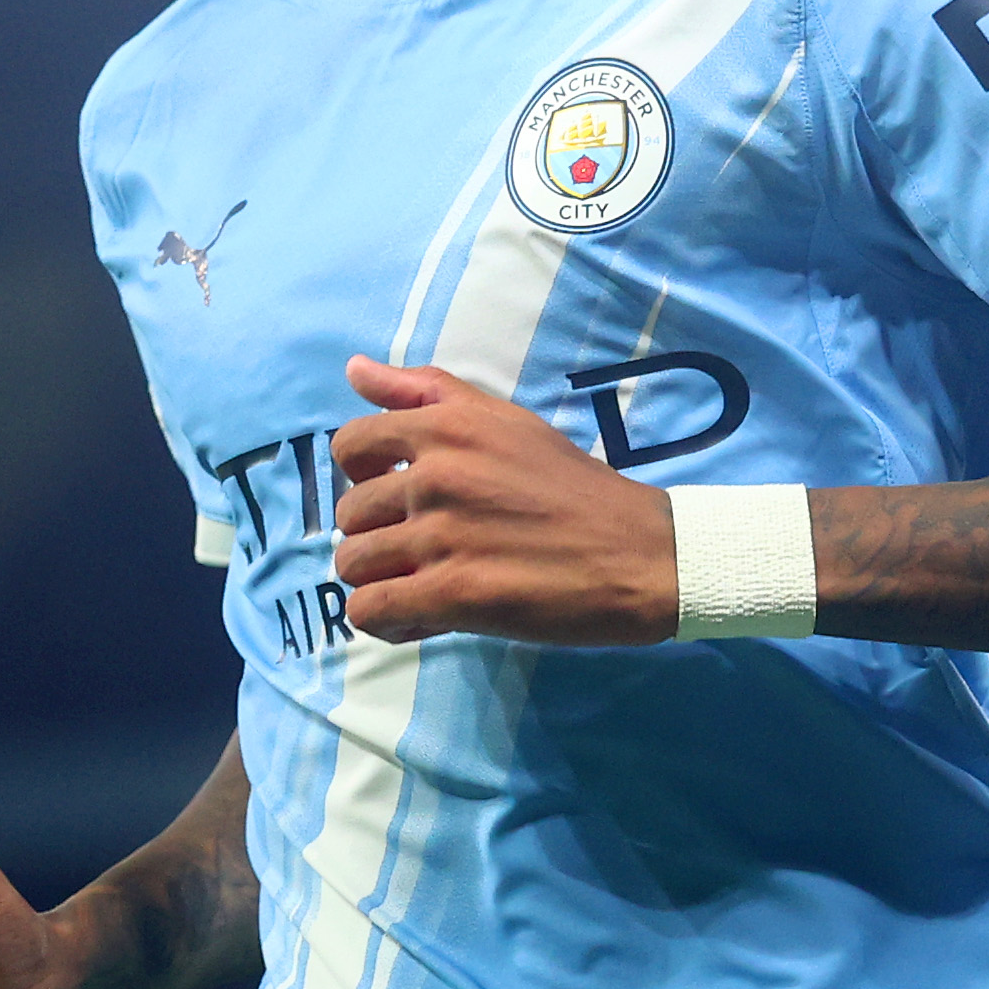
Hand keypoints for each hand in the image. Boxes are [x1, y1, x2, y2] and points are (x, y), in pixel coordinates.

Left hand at [329, 356, 677, 644]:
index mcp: (447, 427)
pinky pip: (370, 610)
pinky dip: (386, 619)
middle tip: (422, 549)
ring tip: (421, 583)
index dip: (364, 476)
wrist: (640, 553)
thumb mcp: (506, 420)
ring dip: (380, 580)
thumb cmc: (573, 487)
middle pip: (349, 513)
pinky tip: (421, 616)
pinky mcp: (455, 595)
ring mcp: (443, 536)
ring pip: (352, 564)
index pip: (349, 445)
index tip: (400, 495)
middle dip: (376, 535)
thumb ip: (426, 391)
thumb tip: (353, 369)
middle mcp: (438, 475)